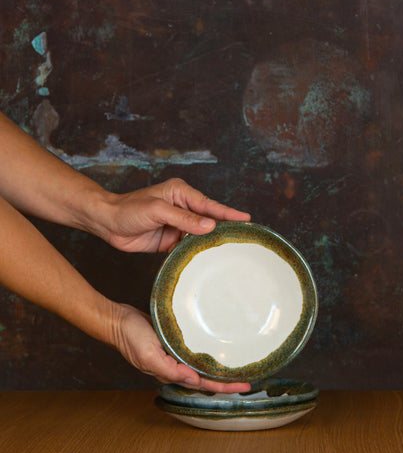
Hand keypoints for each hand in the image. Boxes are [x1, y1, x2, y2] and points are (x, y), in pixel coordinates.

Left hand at [99, 178, 249, 252]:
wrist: (107, 223)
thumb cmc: (128, 209)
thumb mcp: (157, 210)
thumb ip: (184, 218)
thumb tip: (210, 226)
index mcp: (180, 193)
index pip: (209, 204)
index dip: (228, 212)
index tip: (246, 218)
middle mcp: (181, 207)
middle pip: (208, 219)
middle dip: (224, 227)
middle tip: (244, 237)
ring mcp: (177, 225)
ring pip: (200, 235)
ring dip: (211, 242)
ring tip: (230, 251)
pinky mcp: (170, 240)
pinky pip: (188, 246)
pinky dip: (196, 252)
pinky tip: (207, 259)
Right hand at [111, 303, 250, 392]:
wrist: (117, 319)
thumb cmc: (130, 336)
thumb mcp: (149, 354)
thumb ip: (169, 369)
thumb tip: (193, 379)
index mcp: (171, 371)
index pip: (203, 384)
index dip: (224, 386)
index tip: (244, 386)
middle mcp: (174, 366)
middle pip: (205, 378)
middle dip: (226, 381)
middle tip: (249, 379)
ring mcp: (173, 355)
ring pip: (200, 366)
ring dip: (218, 369)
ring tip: (237, 368)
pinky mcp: (172, 342)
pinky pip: (193, 352)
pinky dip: (206, 354)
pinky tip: (214, 350)